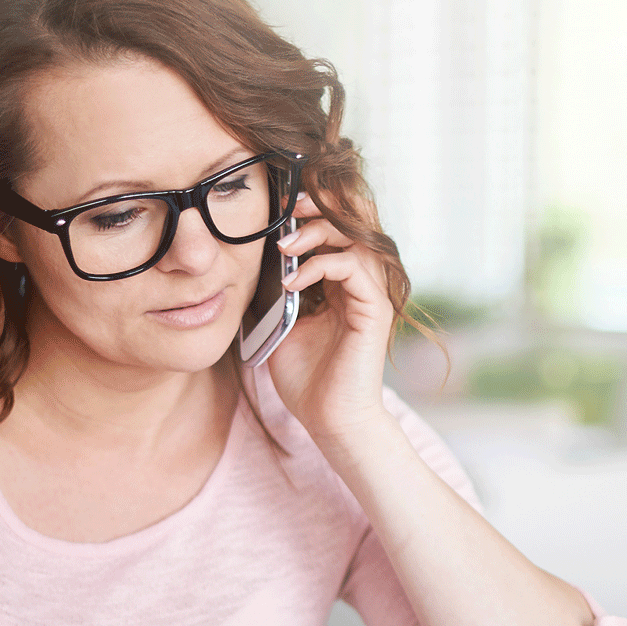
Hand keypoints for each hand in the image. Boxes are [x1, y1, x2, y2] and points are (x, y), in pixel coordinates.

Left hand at [265, 194, 395, 445]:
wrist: (329, 420)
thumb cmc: (307, 379)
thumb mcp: (281, 323)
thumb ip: (275, 290)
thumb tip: (250, 258)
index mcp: (342, 283)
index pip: (335, 229)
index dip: (310, 211)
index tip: (277, 208)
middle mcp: (362, 283)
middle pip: (354, 220)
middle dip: (320, 205)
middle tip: (287, 207)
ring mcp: (371, 295)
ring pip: (355, 236)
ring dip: (317, 232)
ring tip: (285, 244)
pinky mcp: (375, 310)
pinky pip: (352, 267)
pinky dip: (321, 265)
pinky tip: (293, 280)